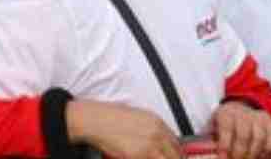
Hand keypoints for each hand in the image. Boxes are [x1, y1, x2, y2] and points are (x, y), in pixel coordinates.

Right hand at [66, 99, 181, 158]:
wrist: (93, 120)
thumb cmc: (107, 116)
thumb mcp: (135, 116)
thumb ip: (150, 128)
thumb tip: (158, 139)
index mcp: (157, 122)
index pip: (176, 143)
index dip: (175, 153)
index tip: (173, 156)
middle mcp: (157, 133)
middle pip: (175, 154)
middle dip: (171, 158)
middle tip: (160, 157)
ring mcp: (149, 145)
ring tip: (145, 156)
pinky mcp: (139, 155)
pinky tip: (136, 156)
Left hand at [208, 102, 270, 158]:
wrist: (238, 108)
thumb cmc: (224, 121)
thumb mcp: (213, 125)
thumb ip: (212, 138)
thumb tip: (210, 151)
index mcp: (226, 113)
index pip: (226, 129)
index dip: (225, 146)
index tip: (224, 157)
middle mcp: (242, 113)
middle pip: (244, 135)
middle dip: (240, 152)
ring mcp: (257, 117)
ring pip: (259, 138)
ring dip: (253, 153)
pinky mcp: (269, 122)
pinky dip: (266, 152)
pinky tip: (259, 156)